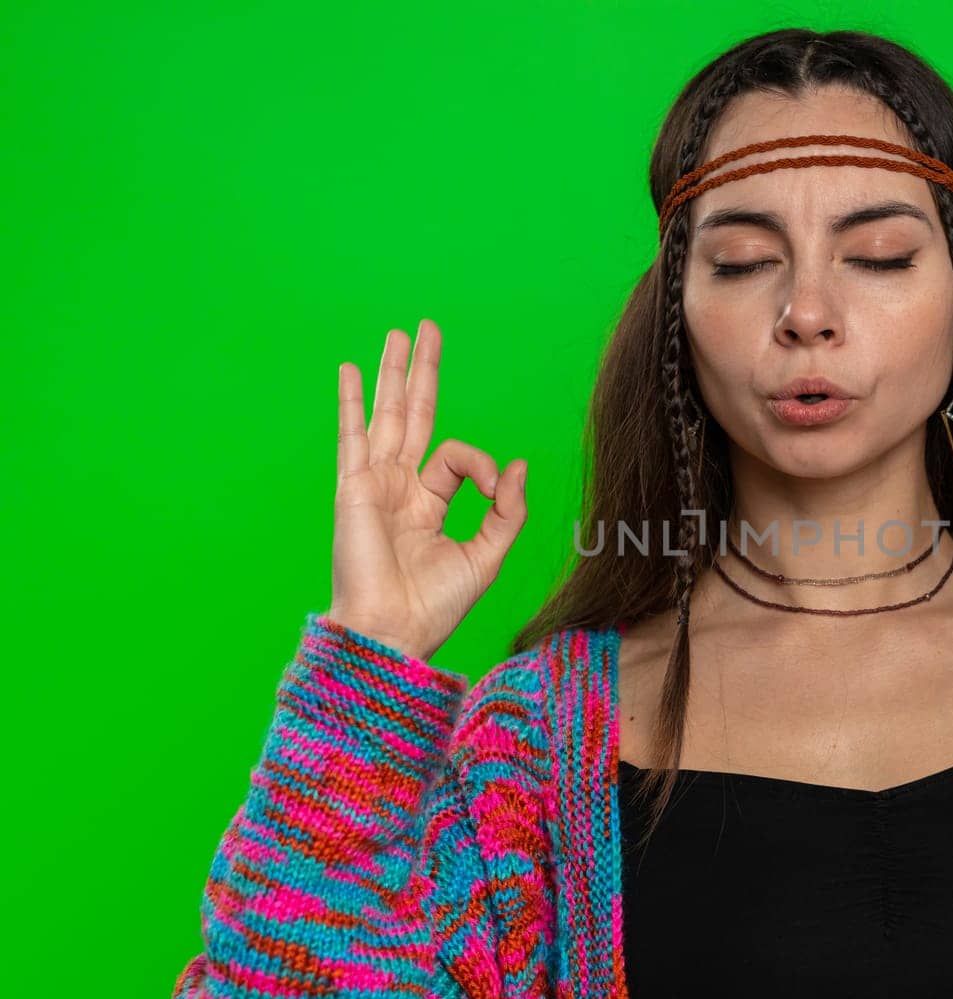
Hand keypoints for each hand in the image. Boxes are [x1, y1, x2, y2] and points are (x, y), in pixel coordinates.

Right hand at [327, 321, 527, 660]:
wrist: (393, 631)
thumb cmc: (435, 606)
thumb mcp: (486, 555)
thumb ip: (506, 510)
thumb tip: (517, 464)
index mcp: (429, 505)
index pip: (456, 458)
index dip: (482, 465)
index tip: (494, 485)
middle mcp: (399, 489)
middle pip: (414, 417)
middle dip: (422, 374)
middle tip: (428, 330)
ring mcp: (374, 485)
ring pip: (387, 416)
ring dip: (392, 374)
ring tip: (399, 335)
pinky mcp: (354, 489)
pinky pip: (353, 437)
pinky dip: (353, 402)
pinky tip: (353, 370)